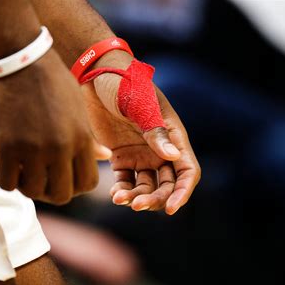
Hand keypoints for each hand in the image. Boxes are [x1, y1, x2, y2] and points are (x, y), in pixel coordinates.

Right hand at [0, 49, 110, 203]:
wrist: (19, 57)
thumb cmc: (51, 79)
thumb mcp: (77, 106)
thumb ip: (89, 136)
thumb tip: (104, 157)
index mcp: (81, 137)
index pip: (87, 184)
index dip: (77, 186)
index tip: (66, 177)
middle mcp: (60, 147)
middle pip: (62, 195)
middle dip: (54, 191)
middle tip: (44, 178)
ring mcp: (32, 149)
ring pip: (33, 192)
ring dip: (29, 186)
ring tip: (25, 171)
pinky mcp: (5, 146)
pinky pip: (7, 183)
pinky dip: (9, 179)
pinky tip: (10, 166)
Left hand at [81, 51, 200, 214]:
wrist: (96, 76)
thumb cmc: (125, 84)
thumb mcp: (140, 105)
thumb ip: (155, 131)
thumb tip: (173, 157)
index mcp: (173, 136)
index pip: (187, 171)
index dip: (183, 192)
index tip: (172, 208)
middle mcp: (160, 149)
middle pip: (166, 185)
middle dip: (155, 199)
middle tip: (136, 205)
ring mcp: (141, 154)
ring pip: (146, 186)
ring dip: (136, 197)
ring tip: (118, 198)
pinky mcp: (121, 156)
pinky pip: (125, 180)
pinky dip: (122, 189)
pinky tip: (114, 193)